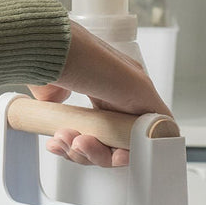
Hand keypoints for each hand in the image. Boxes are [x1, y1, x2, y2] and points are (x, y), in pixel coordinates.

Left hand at [31, 19, 172, 167]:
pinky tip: (57, 141)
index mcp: (133, 92)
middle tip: (82, 143)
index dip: (132, 150)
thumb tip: (167, 132)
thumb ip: (151, 109)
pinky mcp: (67, 113)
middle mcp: (113, 99)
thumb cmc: (80, 57)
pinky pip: (72, 140)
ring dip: (78, 149)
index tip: (118, 154)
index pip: (141, 134)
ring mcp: (89, 107)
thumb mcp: (129, 84)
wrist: (38, 50)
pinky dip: (64, 145)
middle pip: (115, 144)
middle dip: (98, 151)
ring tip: (64, 138)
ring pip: (93, 145)